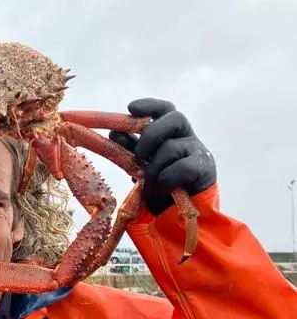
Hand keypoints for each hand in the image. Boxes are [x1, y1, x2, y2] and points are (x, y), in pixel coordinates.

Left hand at [109, 98, 216, 214]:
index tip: (131, 108)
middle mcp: (187, 137)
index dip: (150, 105)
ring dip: (154, 169)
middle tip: (138, 155)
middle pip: (174, 119)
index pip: (165, 110)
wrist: (178, 213)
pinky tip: (161, 189)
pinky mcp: (205, 169)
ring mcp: (198, 151)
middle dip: (151, 135)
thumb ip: (130, 149)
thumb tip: (114, 133)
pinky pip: (182, 167)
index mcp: (172, 133)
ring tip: (149, 186)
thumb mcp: (141, 165)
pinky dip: (166, 179)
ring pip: (171, 147)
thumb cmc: (161, 185)